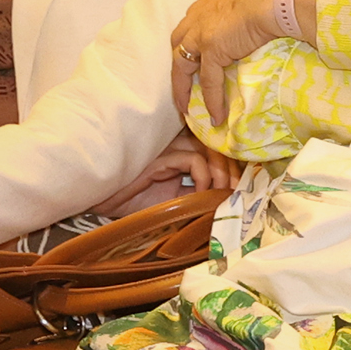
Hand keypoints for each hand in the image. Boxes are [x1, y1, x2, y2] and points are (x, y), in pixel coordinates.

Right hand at [92, 130, 238, 218]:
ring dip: (222, 172)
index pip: (216, 149)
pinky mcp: (159, 157)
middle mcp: (176, 146)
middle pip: (215, 145)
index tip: (244, 185)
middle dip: (233, 168)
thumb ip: (200, 195)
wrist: (106, 204)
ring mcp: (167, 148)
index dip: (234, 164)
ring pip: (207, 148)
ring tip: (224, 192)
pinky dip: (203, 175)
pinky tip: (202, 191)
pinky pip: (192, 159)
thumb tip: (228, 198)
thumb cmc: (139, 203)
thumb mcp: (179, 202)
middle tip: (239, 190)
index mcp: (182, 153)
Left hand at [169, 0, 297, 126]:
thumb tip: (261, 16)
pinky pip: (208, 82)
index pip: (189, 29)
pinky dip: (211, 100)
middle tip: (182, 87)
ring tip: (186, 109)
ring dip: (182, 90)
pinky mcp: (212, 52)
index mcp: (205, 6)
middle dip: (178, 68)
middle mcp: (196, 20)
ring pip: (182, 68)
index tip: (194, 60)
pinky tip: (216, 116)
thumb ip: (243, 10)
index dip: (189, 46)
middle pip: (177, 48)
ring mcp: (200, 36)